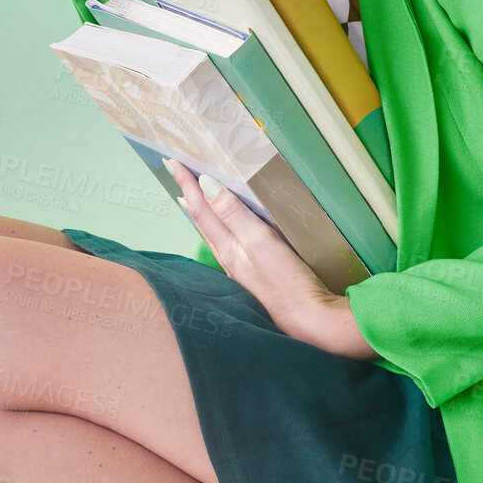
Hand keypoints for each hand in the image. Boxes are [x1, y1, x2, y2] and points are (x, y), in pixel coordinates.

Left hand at [167, 160, 377, 359]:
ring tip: (193, 197)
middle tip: (178, 173)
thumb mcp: (260, 242)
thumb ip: (233, 213)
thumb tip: (204, 185)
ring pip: (214, 233)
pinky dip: (222, 226)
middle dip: (189, 195)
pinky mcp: (257, 275)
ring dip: (203, 211)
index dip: (187, 183)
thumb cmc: (287, 284)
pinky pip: (230, 243)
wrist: (309, 322)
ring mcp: (242, 269)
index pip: (201, 209)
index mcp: (228, 248)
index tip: (173, 160)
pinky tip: (227, 229)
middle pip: (202, 220)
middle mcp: (229, 258)